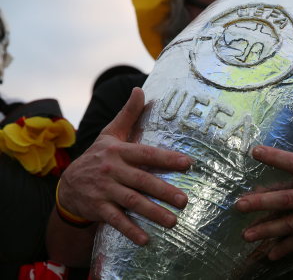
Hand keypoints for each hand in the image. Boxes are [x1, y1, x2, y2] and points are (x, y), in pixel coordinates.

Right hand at [58, 87, 190, 244]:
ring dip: (152, 213)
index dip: (167, 158)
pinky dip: (130, 231)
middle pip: (141, 180)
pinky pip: (115, 221)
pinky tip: (145, 240)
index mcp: (118, 151)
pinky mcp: (98, 208)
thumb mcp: (110, 135)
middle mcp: (112, 170)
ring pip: (131, 202)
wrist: (67, 185)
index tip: (188, 163)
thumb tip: (140, 90)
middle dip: (164, 191)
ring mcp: (104, 190)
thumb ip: (128, 115)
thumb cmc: (97, 158)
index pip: (146, 154)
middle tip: (185, 201)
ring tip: (173, 221)